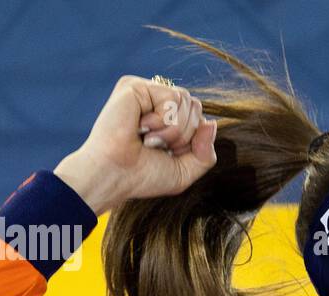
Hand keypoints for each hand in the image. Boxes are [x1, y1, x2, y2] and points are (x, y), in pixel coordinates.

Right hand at [53, 75, 218, 214]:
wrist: (116, 176)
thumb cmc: (144, 176)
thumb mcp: (185, 171)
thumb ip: (206, 152)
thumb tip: (212, 123)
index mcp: (166, 118)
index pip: (199, 118)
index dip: (191, 141)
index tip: (167, 154)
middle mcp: (155, 102)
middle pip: (196, 107)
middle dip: (184, 135)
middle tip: (156, 146)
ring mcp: (145, 92)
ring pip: (187, 101)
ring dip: (173, 129)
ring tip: (148, 139)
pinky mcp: (135, 86)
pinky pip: (173, 96)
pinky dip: (163, 119)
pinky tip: (141, 127)